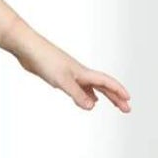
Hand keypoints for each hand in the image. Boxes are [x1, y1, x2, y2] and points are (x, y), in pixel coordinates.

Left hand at [12, 30, 130, 112]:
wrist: (28, 48)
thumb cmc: (44, 59)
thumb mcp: (62, 80)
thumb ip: (77, 94)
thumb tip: (91, 107)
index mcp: (83, 72)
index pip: (107, 82)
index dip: (118, 91)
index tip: (129, 101)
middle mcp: (80, 73)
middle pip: (103, 86)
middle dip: (115, 97)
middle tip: (125, 108)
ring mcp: (70, 74)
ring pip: (91, 87)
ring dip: (102, 96)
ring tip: (110, 104)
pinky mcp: (60, 75)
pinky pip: (79, 87)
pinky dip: (85, 94)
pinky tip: (85, 99)